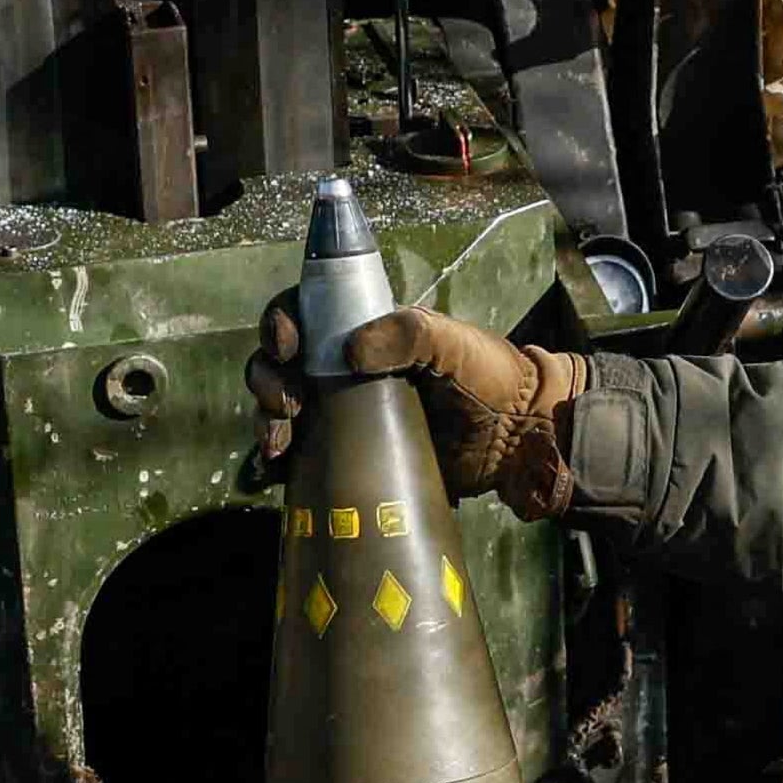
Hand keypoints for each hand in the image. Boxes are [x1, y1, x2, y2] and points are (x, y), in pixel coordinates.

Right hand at [246, 299, 590, 519]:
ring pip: (281, 407)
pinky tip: (277, 468)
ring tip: (280, 440)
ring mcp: (342, 415)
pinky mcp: (347, 457)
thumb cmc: (490, 378)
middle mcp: (344, 370)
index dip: (283, 322)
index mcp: (366, 332)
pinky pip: (298, 454)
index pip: (307, 314)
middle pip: (280, 362)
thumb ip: (408, 334)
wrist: (515, 441)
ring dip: (266, 418)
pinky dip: (277, 460)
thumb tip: (350, 352)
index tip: (287, 344)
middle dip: (267, 376)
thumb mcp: (454, 342)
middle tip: (288, 401)